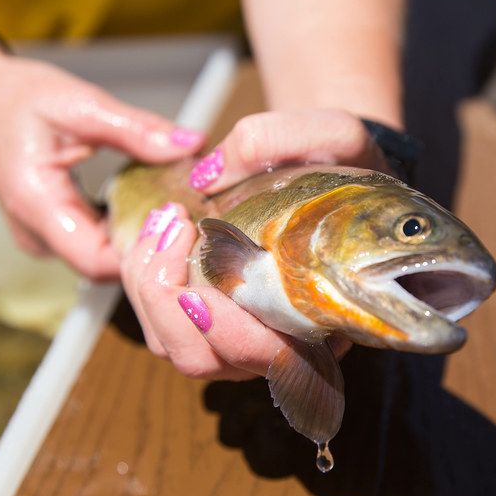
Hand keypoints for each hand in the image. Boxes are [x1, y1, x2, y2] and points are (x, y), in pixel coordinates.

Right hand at [0, 39, 205, 279]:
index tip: (180, 227)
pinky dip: (124, 227)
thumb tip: (188, 145)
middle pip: (104, 265)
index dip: (142, 254)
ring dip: (139, 239)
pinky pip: (95, 243)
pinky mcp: (53, 229)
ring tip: (176, 209)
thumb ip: (136, 129)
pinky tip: (149, 205)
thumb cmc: (16, 96)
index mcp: (36, 204)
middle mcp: (36, 232)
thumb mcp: (81, 104)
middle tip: (191, 218)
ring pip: (102, 258)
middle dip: (149, 247)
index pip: (97, 261)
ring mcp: (43, 235)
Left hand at [120, 109, 378, 377]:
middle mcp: (285, 338)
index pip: (274, 359)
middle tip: (173, 225)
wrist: (340, 169)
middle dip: (166, 301)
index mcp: (329, 314)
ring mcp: (243, 332)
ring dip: (149, 290)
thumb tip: (206, 177)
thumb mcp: (335, 135)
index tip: (199, 279)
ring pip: (175, 348)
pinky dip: (146, 282)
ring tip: (163, 222)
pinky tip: (160, 231)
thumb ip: (277, 141)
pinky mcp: (213, 315)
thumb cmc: (349, 163)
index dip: (230, 333)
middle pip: (205, 360)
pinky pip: (165, 325)